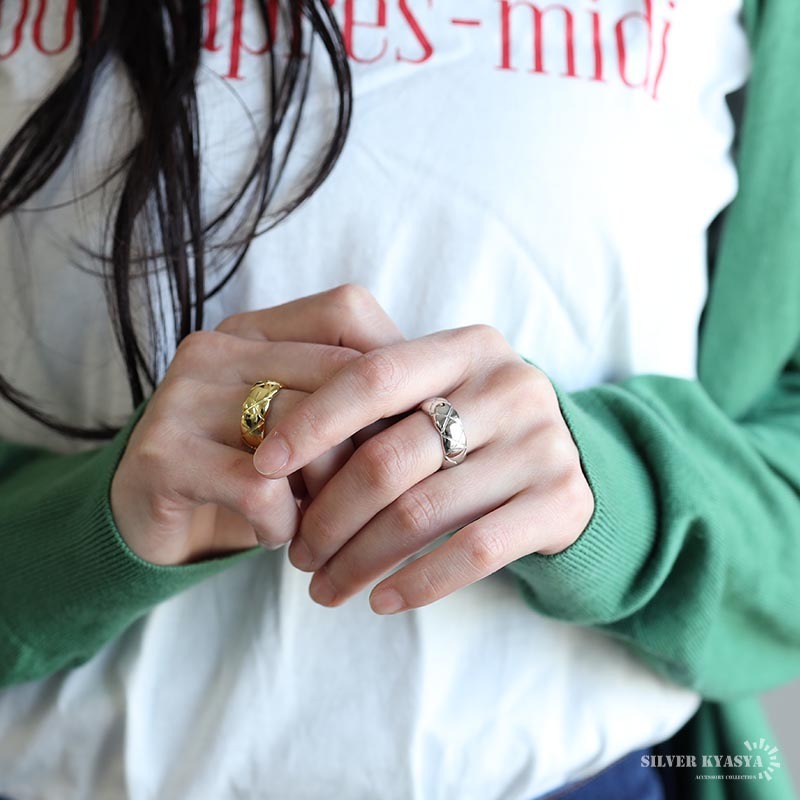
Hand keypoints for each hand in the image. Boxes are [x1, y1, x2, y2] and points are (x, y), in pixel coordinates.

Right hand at [110, 285, 403, 565]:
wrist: (150, 519)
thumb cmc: (247, 472)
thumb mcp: (302, 427)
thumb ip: (353, 401)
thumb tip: (435, 406)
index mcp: (254, 329)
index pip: (347, 313)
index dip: (392, 371)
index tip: (407, 427)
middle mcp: (216, 347)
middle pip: (337, 374)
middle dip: (372, 443)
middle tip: (378, 494)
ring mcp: (183, 395)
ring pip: (303, 429)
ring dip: (332, 491)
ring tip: (326, 522)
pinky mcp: (162, 454)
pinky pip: (260, 485)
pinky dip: (285, 522)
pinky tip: (279, 535)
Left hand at [252, 323, 594, 613]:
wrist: (572, 464)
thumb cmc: (475, 430)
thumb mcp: (439, 396)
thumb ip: (378, 406)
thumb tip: (274, 454)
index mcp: (466, 348)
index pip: (374, 376)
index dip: (312, 421)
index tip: (262, 464)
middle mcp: (509, 386)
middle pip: (390, 457)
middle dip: (329, 515)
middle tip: (298, 554)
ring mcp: (541, 443)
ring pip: (423, 512)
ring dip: (360, 559)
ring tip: (324, 586)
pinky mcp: (562, 501)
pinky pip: (474, 550)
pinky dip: (418, 582)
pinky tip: (382, 601)